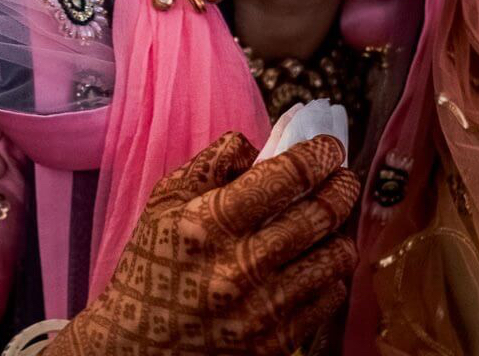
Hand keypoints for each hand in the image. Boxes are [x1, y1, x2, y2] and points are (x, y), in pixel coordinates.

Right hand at [48, 132, 359, 355]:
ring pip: (335, 256)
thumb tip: (256, 144)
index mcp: (210, 224)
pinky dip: (331, 272)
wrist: (135, 348)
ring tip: (332, 219)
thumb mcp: (165, 202)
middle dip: (341, 187)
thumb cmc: (151, 265)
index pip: (286, 176)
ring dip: (341, 230)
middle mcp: (240, 266)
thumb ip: (211, 164)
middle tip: (343, 177)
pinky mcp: (275, 341)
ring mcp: (261, 308)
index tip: (329, 147)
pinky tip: (316, 260)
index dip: (319, 154)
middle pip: (320, 214)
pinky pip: (330, 296)